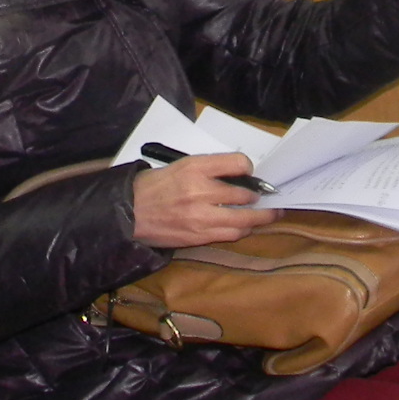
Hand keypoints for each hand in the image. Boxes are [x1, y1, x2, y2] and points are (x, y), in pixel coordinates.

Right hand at [131, 152, 277, 247]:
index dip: (248, 168)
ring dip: (260, 217)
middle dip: (258, 195)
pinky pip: (232, 234)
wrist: (129, 213)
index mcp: (194, 167)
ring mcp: (201, 216)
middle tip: (263, 195)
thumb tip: (236, 175)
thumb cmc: (153, 187)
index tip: (249, 172)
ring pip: (245, 219)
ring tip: (269, 214)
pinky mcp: (199, 236)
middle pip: (246, 193)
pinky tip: (246, 226)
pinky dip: (242, 229)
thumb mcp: (179, 166)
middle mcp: (200, 190)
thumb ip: (207, 169)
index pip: (238, 163)